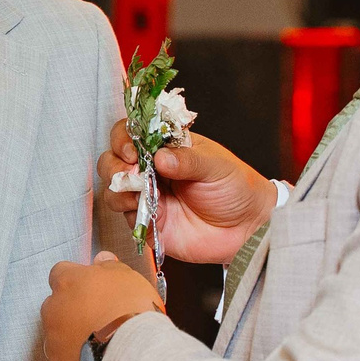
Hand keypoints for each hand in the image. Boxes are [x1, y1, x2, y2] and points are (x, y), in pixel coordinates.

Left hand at [41, 253, 164, 360]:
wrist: (133, 356)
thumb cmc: (131, 311)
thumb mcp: (127, 278)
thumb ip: (109, 267)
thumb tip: (101, 259)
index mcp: (67, 283)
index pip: (61, 273)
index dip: (76, 280)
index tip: (92, 288)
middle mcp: (52, 311)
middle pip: (56, 306)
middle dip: (72, 310)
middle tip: (99, 318)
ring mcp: (53, 343)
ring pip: (59, 336)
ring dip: (74, 337)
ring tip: (102, 344)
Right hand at [99, 118, 276, 263]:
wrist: (247, 228)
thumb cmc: (236, 188)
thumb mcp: (216, 166)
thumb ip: (188, 160)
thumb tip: (159, 156)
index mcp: (167, 147)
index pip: (132, 133)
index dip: (124, 138)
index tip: (132, 150)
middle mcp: (152, 170)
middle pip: (113, 159)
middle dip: (115, 164)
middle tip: (132, 170)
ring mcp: (147, 195)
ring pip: (113, 187)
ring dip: (117, 187)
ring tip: (137, 190)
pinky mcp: (148, 221)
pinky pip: (124, 215)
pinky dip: (127, 209)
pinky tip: (143, 207)